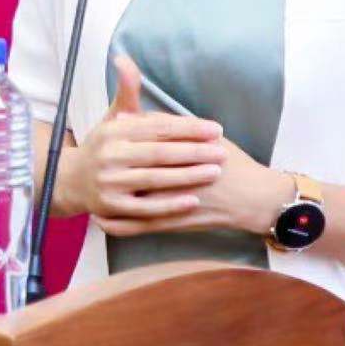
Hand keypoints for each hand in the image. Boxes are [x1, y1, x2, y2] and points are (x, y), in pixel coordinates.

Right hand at [65, 56, 225, 222]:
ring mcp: (108, 183)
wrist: (70, 180)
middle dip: (195, 153)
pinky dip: (169, 206)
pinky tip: (193, 201)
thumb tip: (123, 58)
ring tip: (215, 172)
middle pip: (160, 154)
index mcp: (115, 131)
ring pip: (155, 180)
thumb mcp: (114, 116)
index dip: (189, 128)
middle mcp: (109, 155)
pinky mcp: (109, 207)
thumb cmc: (105, 145)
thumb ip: (127, 90)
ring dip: (188, 177)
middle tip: (223, 153)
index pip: (158, 128)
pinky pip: (145, 209)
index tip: (216, 130)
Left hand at [97, 132, 291, 238]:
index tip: (106, 137)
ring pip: (130, 201)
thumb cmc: (236, 166)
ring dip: (107, 199)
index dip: (126, 139)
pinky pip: (138, 227)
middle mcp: (174, 176)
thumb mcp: (212, 140)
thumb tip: (142, 118)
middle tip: (92, 165)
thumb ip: (177, 128)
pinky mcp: (173, 223)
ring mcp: (172, 202)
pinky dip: (118, 225)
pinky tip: (103, 222)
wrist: (255, 199)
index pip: (146, 143)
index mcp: (184, 152)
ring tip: (89, 195)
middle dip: (111, 169)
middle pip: (132, 171)